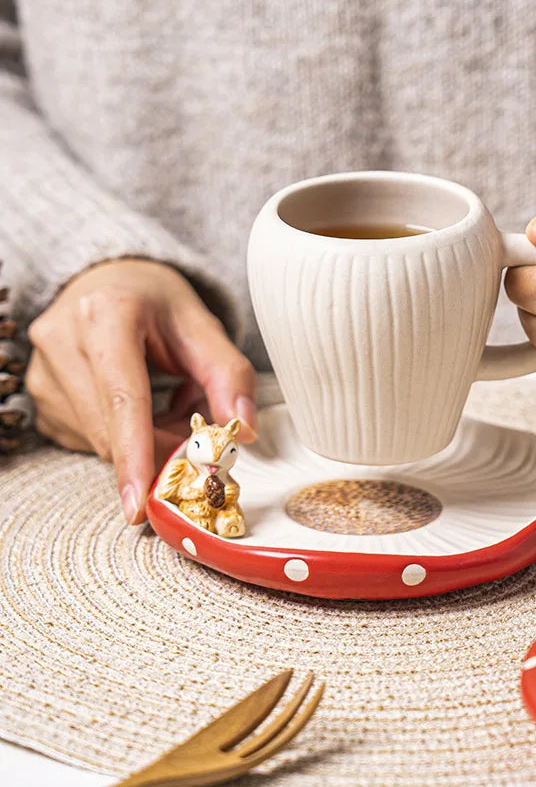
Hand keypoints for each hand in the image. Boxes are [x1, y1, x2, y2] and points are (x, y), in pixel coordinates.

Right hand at [27, 259, 255, 522]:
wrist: (109, 281)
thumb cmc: (156, 302)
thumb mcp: (202, 325)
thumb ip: (229, 376)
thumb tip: (243, 432)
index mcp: (106, 315)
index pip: (123, 399)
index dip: (134, 455)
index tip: (139, 505)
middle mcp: (62, 341)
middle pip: (112, 429)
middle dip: (160, 447)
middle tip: (196, 432)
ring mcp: (43, 372)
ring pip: (99, 441)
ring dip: (143, 441)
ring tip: (169, 404)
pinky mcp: (40, 398)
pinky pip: (87, 440)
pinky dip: (122, 438)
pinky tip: (140, 408)